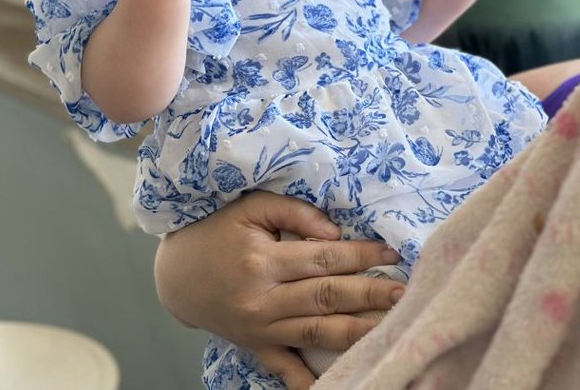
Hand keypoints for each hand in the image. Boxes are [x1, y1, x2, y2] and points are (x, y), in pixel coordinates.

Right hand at [153, 192, 405, 389]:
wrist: (175, 273)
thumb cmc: (217, 231)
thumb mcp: (252, 207)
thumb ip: (295, 213)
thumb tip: (335, 232)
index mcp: (263, 263)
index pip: (324, 260)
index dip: (360, 256)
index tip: (390, 254)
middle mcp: (262, 301)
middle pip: (326, 299)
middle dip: (369, 296)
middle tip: (404, 293)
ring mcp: (259, 329)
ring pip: (315, 334)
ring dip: (355, 331)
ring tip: (389, 327)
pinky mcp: (255, 346)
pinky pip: (284, 368)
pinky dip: (309, 380)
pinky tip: (339, 382)